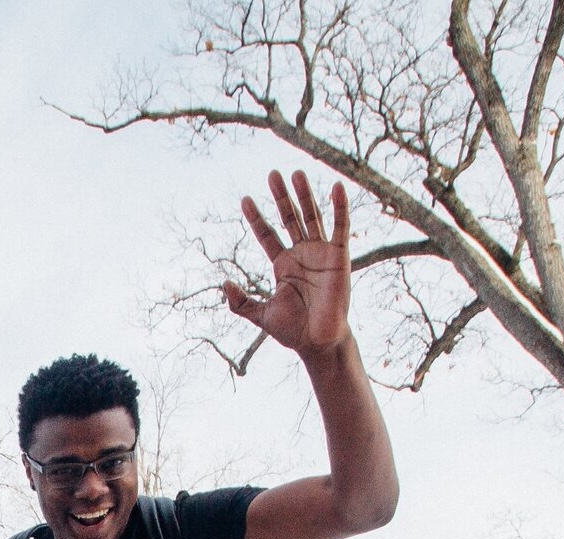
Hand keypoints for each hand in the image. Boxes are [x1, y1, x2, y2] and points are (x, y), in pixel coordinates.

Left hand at [222, 170, 351, 357]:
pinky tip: (336, 188)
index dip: (257, 218)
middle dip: (280, 197)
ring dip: (304, 195)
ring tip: (296, 173)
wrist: (318, 341)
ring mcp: (320, 253)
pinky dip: (339, 207)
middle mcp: (301, 254)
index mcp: (283, 265)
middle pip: (289, 218)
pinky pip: (340, 227)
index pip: (267, 235)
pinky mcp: (339, 256)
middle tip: (272, 174)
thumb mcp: (261, 314)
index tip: (245, 200)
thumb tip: (223, 283)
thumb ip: (240, 301)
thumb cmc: (293, 330)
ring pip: (311, 217)